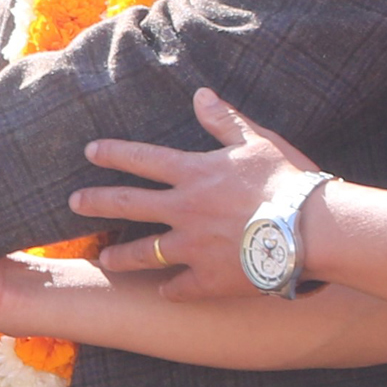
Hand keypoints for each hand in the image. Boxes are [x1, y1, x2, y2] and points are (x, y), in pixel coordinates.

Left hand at [74, 88, 325, 301]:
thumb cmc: (289, 181)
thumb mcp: (257, 141)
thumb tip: (200, 93)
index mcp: (194, 174)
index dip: (113, 154)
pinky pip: (179, 288)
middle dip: (97, 202)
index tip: (89, 152)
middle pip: (128, 205)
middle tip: (74, 203)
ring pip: (144, 253)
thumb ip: (224, 120)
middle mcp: (184, 210)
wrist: (312, 230)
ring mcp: (192, 248)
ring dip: (121, 255)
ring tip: (103, 258)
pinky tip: (162, 293)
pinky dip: (169, 290)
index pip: (141, 159)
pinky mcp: (208, 280)